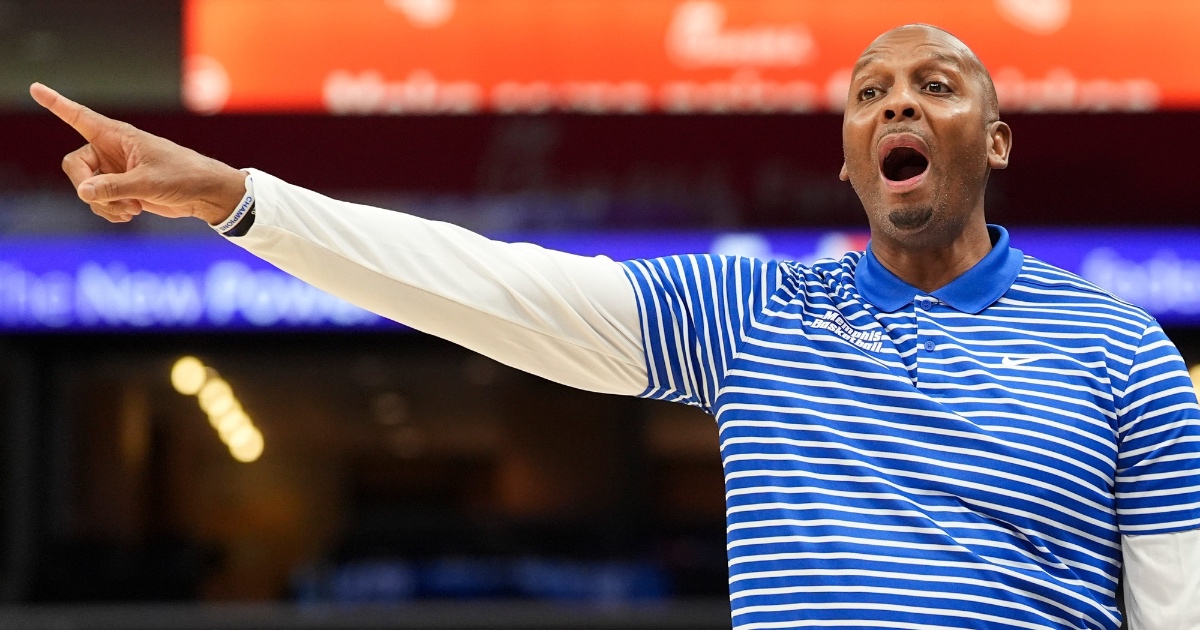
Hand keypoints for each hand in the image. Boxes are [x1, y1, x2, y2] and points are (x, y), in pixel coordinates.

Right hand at [29, 83, 247, 224]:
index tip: (35, 88)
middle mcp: (111, 150)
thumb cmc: (183, 177)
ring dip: (103, 204)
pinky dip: (109, 211)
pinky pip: (98, 201)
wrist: (204, 194)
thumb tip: (82, 192)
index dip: (56, 103)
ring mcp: (114, 170)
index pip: (80, 117)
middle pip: (75, 167)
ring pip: (86, 189)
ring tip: (131, 210)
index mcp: (117, 136)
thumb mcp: (147, 183)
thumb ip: (113, 188)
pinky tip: (129, 215)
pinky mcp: (121, 188)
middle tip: (113, 201)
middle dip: (89, 188)